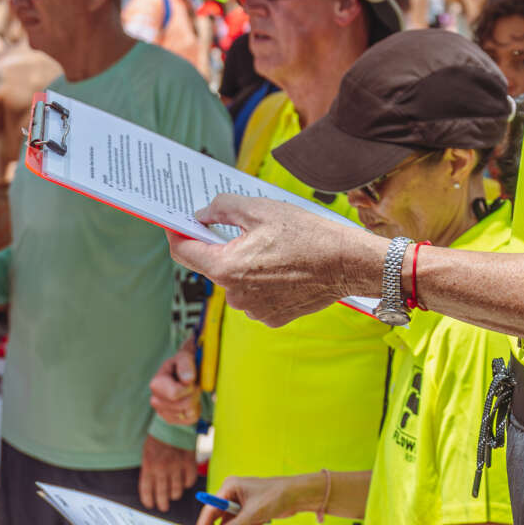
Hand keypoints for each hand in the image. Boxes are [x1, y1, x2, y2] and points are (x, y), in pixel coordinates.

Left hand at [138, 432, 200, 511]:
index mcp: (149, 467)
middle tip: (163, 507)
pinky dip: (187, 484)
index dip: (149, 501)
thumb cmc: (158, 439)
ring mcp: (176, 467)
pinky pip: (189, 481)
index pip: (147, 491)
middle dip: (162, 504)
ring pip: (176, 491)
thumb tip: (151, 487)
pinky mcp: (189, 463)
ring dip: (175, 495)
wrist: (174, 423)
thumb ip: (148, 470)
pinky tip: (185, 482)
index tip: (151, 505)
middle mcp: (162, 469)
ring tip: (174, 495)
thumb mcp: (147, 454)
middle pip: (162, 495)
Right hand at [150, 339, 201, 426]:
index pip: (175, 394)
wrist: (183, 372)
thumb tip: (187, 380)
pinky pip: (190, 419)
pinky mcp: (171, 419)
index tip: (191, 379)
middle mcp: (155, 400)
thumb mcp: (185, 356)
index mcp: (156, 384)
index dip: (189, 387)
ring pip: (189, 413)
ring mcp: (162, 411)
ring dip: (196, 401)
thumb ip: (186, 363)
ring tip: (191, 390)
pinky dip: (196, 409)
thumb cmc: (183, 363)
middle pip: (184, 405)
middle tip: (194, 384)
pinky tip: (191, 399)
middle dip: (195, 394)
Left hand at [168, 195, 381, 329]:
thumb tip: (202, 214)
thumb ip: (222, 208)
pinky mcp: (272, 317)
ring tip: (275, 249)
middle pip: (215, 266)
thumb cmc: (306, 234)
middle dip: (224, 248)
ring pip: (237, 282)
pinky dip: (264, 282)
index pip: (184, 252)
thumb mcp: (260, 209)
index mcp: (226, 268)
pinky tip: (285, 268)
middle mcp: (235, 295)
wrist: (347, 263)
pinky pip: (256, 296)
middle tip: (247, 229)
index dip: (177, 234)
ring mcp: (253, 310)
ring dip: (247, 266)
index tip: (176, 224)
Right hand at [198, 474, 299, 524]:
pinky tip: (262, 521)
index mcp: (230, 486)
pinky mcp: (249, 510)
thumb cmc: (275, 496)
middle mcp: (233, 493)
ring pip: (232, 523)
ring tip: (256, 522)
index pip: (211, 507)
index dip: (205, 524)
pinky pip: (242, 524)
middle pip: (219, 517)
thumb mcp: (252, 514)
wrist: (297, 495)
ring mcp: (241, 502)